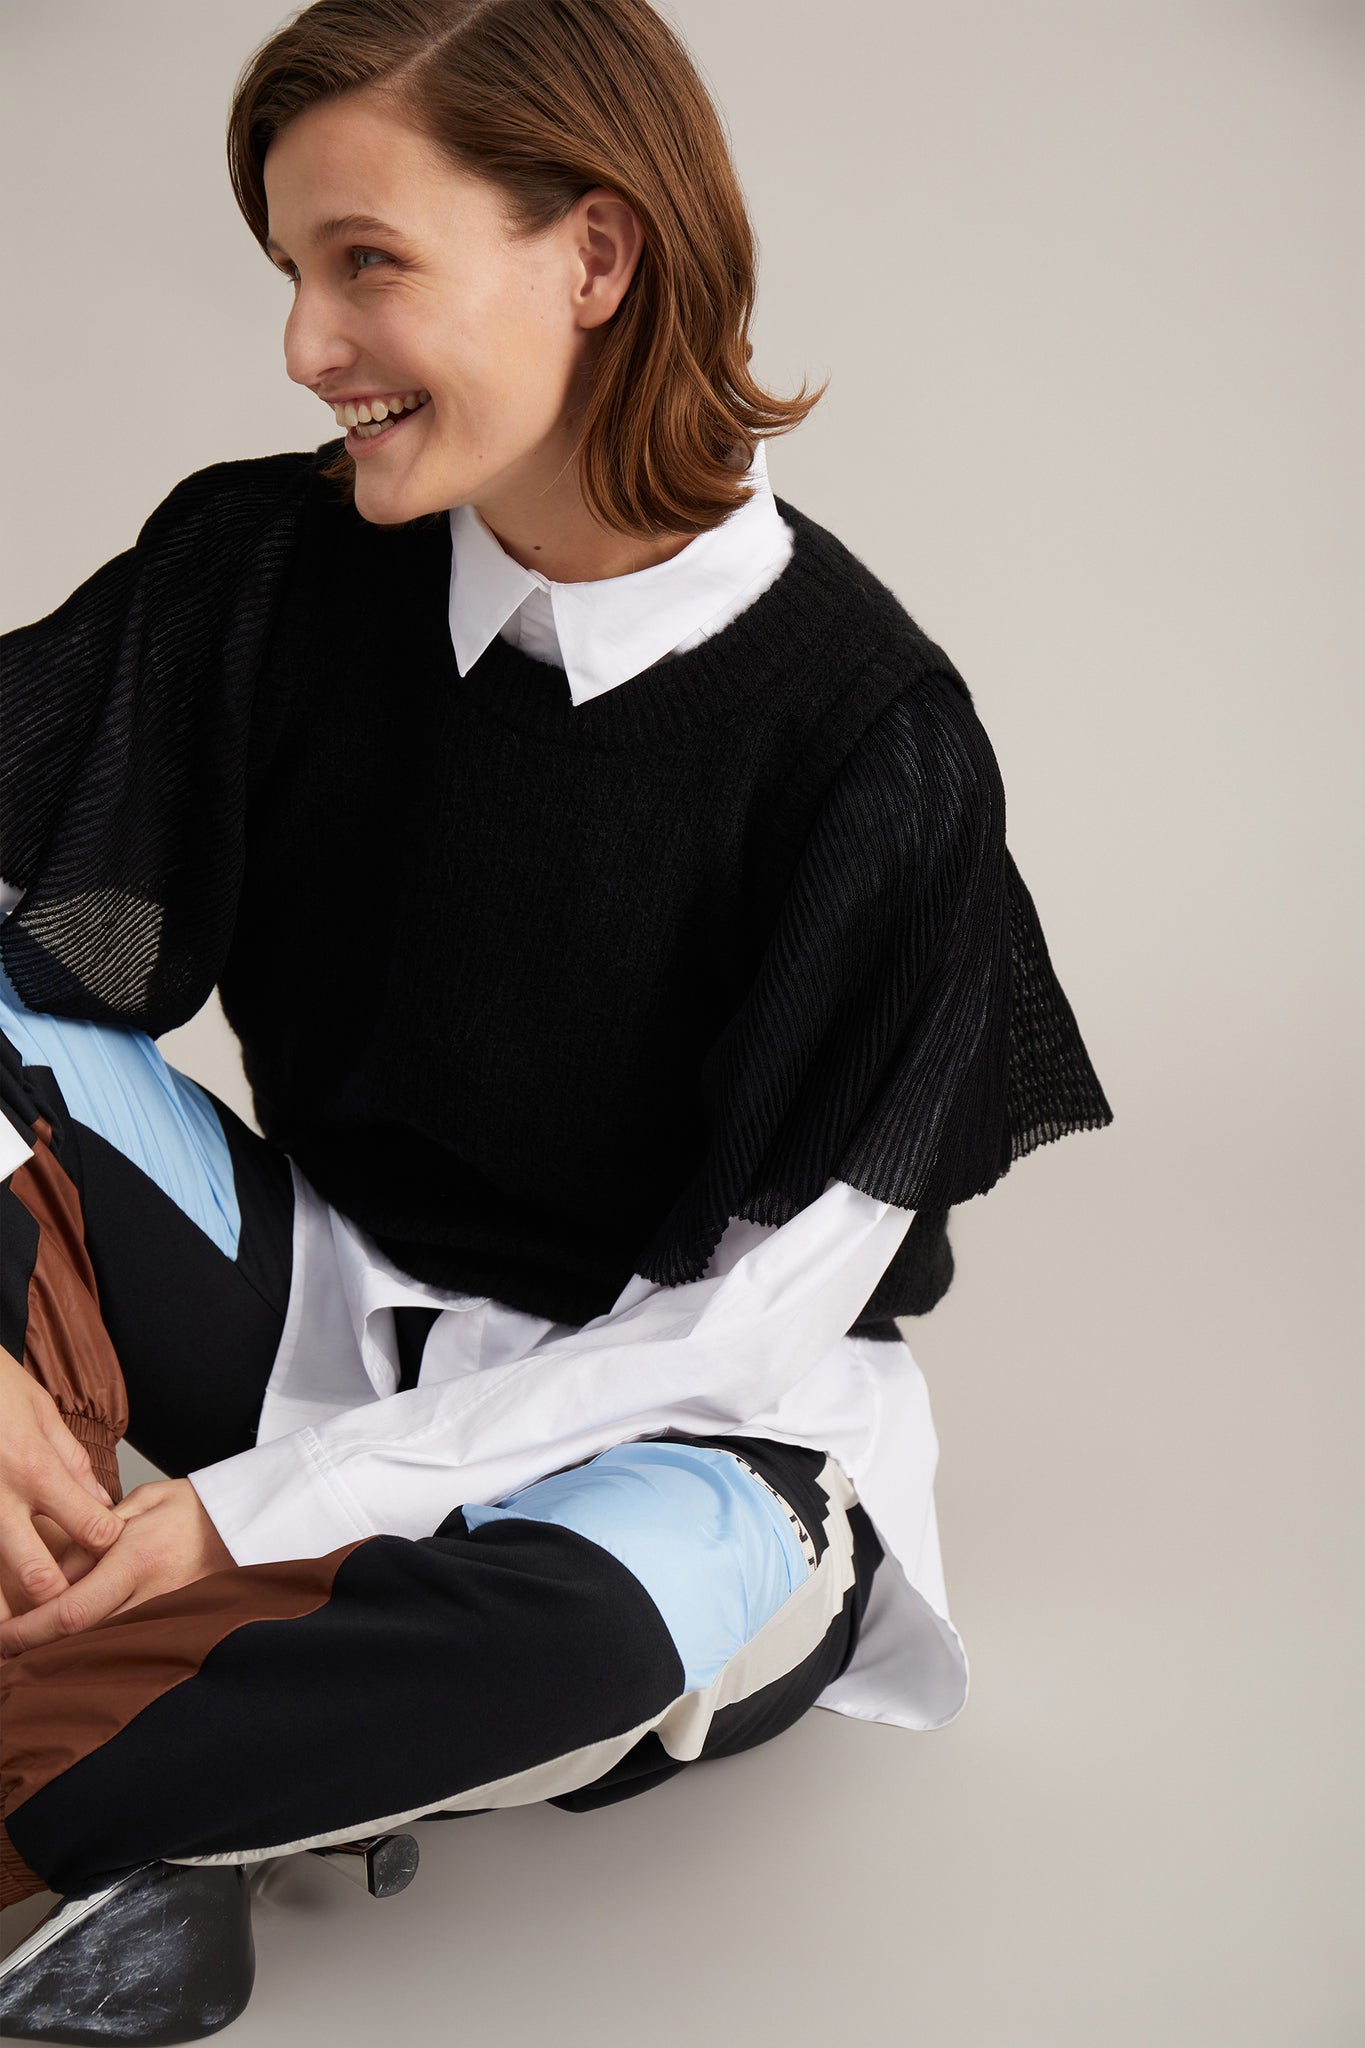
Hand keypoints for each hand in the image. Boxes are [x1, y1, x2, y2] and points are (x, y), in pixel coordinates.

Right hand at [0, 1345, 123, 1620]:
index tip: (106, 1553)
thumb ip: (70, 1460)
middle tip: (65, 1618)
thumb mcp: (38, 1409)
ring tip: (13, 1639)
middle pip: (38, 1577)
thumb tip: (99, 1500)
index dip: (106, 1547)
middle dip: (56, 1605)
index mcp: (35, 1469)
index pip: (92, 1527)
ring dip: (2, 1621)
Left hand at [0, 1477, 236, 1657]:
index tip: (1, 1636)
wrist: (248, 1525)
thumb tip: (58, 1571)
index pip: (71, 1611)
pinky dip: (92, 1649)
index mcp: (136, 1561)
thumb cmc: (195, 1509)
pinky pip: (124, 1643)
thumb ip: (94, 1533)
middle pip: (79, 1641)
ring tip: (29, 1653)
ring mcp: (163, 1617)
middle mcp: (150, 1597)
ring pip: (100, 1648)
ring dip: (61, 1654)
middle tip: (4, 1651)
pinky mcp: (172, 1627)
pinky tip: (72, 1649)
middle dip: (36, 1650)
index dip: (29, 1631)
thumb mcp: (142, 1502)